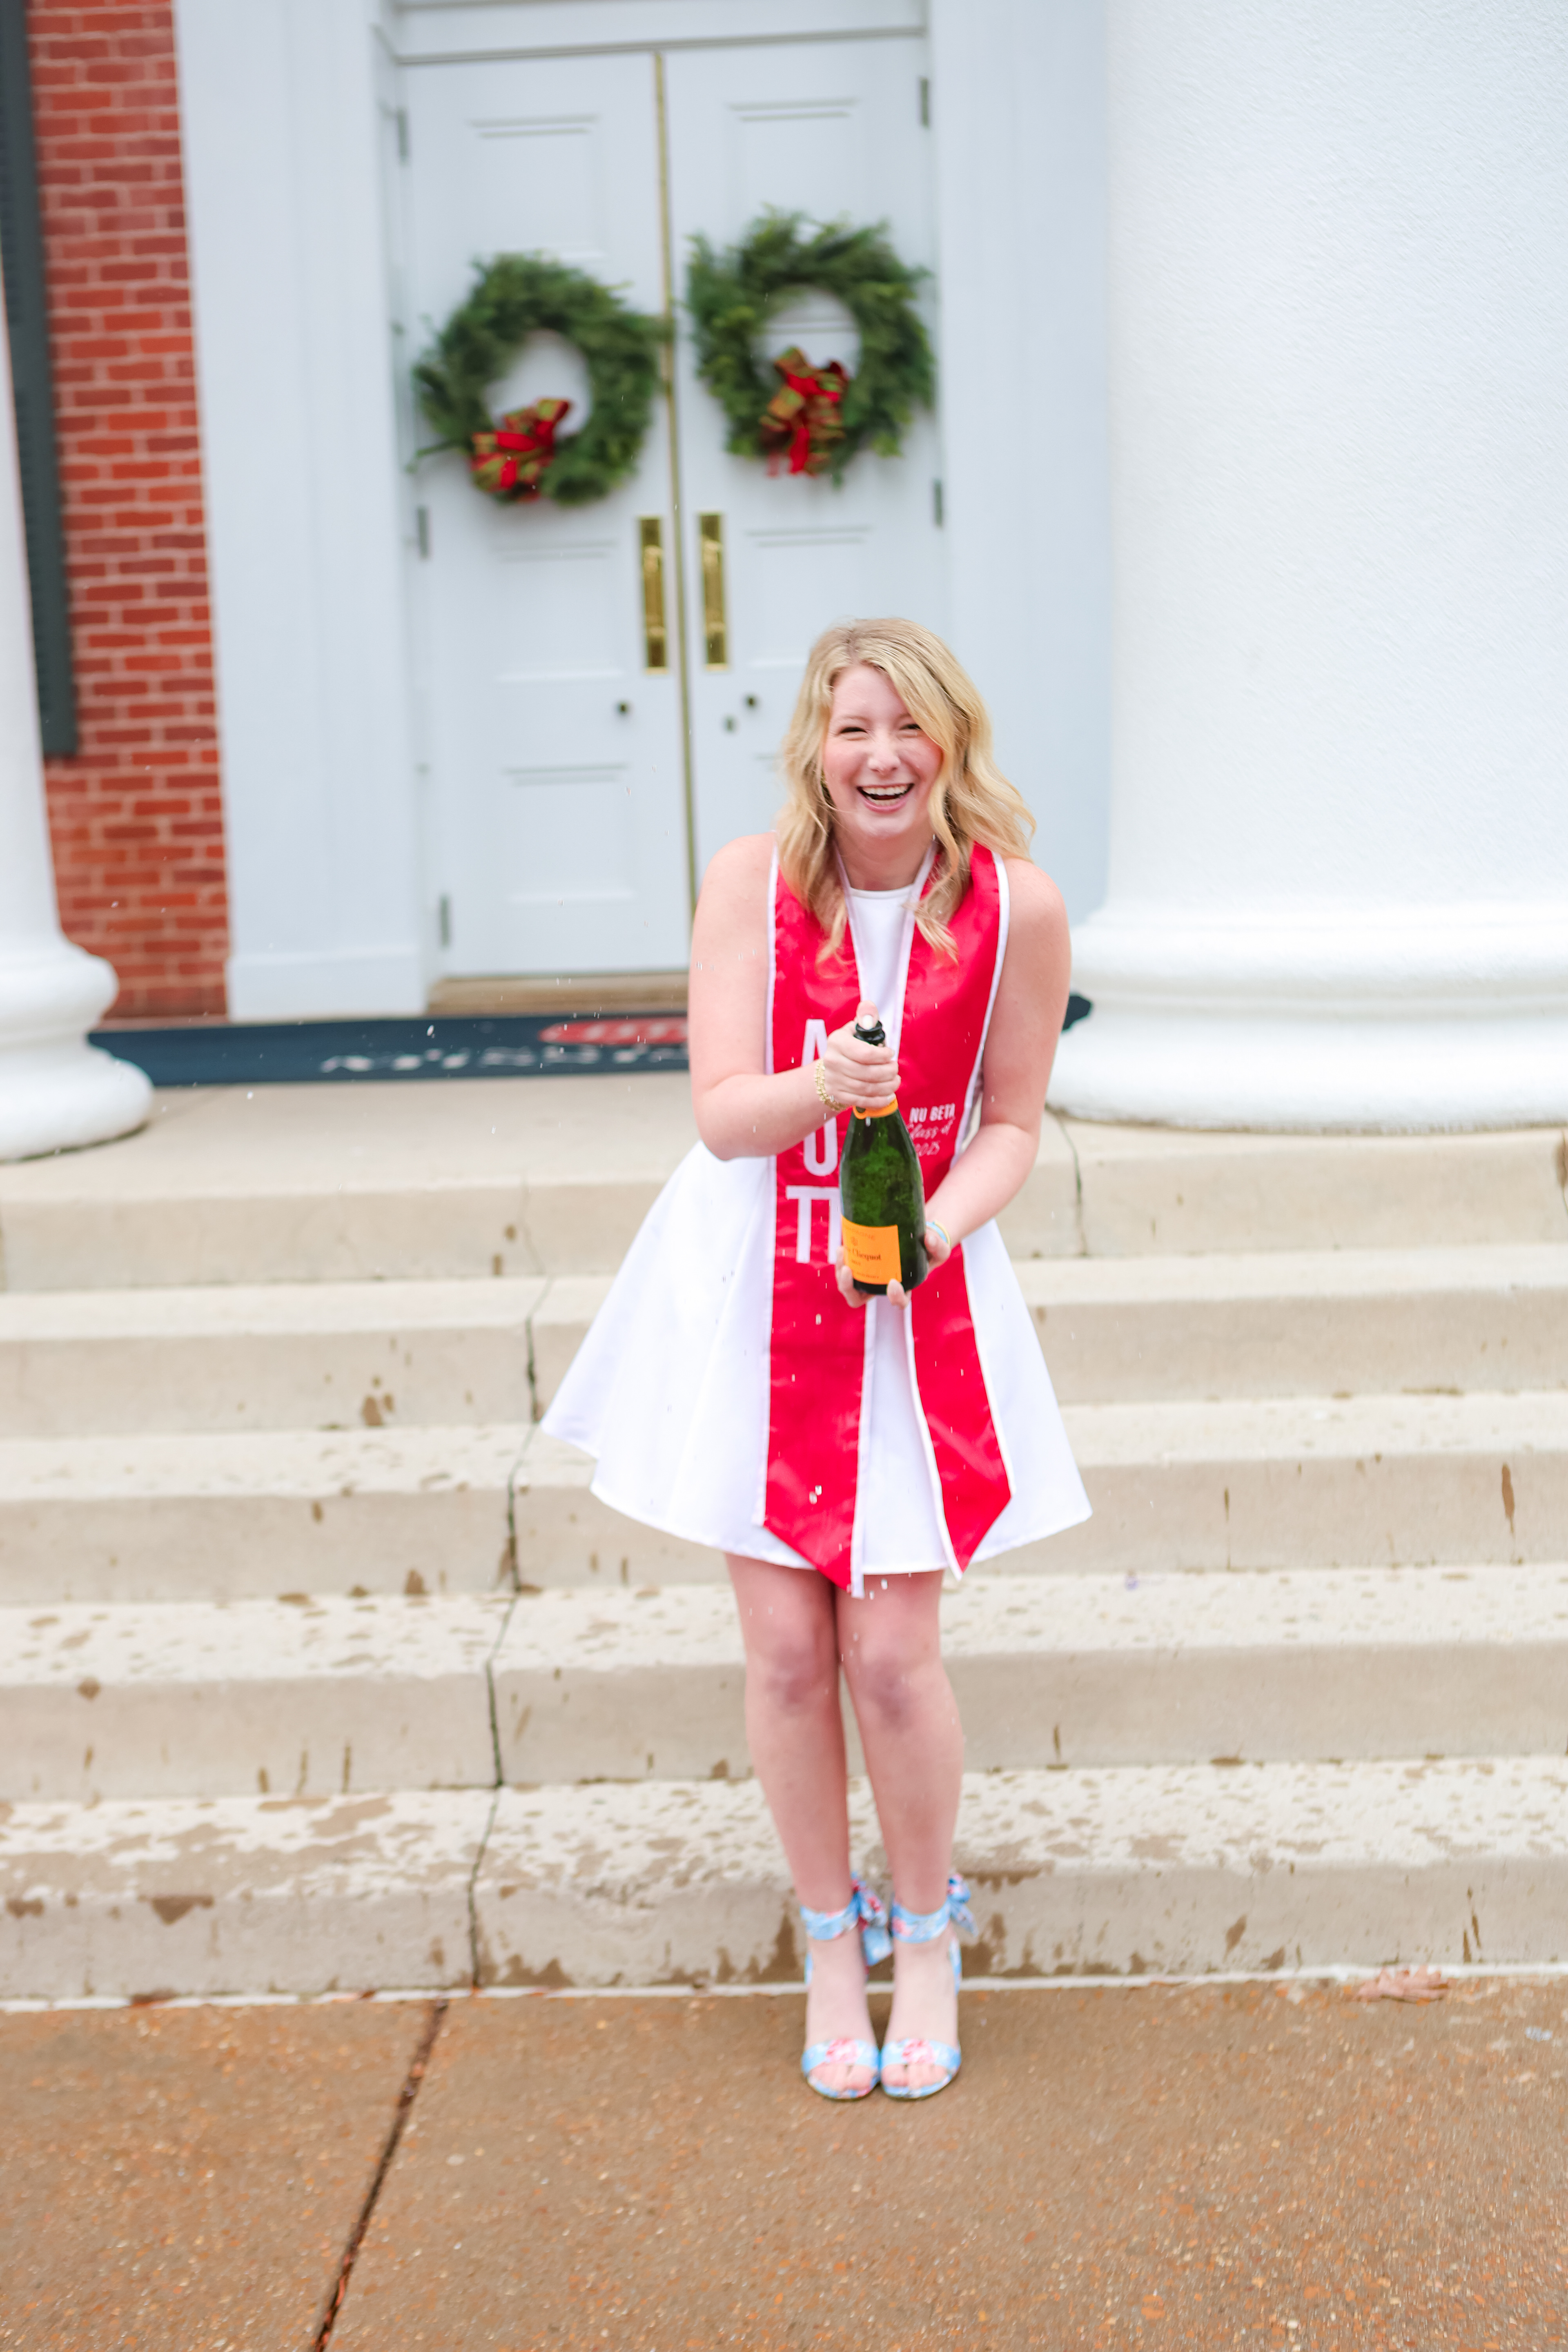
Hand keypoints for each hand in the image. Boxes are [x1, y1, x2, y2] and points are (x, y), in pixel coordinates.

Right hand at [816, 1000, 899, 1111]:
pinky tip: (888, 1095)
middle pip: (867, 1073)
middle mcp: (832, 1062)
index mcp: (837, 1042)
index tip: (890, 1053)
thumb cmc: (849, 1045)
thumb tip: (869, 1006)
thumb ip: (865, 1017)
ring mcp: (833, 1080)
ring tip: (895, 1081)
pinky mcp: (838, 1095)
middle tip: (895, 1069)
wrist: (831, 1066)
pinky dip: (878, 1100)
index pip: (864, 1053)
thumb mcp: (855, 1028)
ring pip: (866, 1088)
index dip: (882, 1056)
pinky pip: (862, 1101)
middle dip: (887, 1072)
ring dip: (886, 1086)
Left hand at [835, 1221, 952, 1311]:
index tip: (892, 1283)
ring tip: (842, 1251)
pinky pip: (845, 1269)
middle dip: (849, 1287)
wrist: (916, 1237)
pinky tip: (843, 1247)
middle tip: (848, 1269)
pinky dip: (841, 1260)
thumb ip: (938, 1245)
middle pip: (858, 1298)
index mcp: (903, 1288)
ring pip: (847, 1285)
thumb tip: (928, 1237)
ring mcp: (868, 1277)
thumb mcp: (939, 1249)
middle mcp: (881, 1287)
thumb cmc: (928, 1249)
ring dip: (840, 1272)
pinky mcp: (860, 1265)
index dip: (895, 1297)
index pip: (899, 1301)